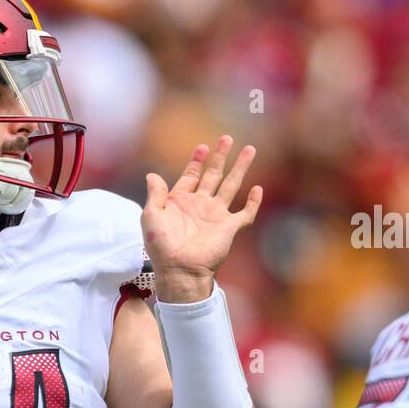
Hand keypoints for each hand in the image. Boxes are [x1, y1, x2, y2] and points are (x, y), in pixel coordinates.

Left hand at [142, 135, 262, 302]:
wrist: (179, 269)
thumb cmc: (161, 246)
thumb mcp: (151, 215)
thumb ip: (154, 194)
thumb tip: (152, 175)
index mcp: (180, 201)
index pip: (191, 176)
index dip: (196, 161)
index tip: (202, 147)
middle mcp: (200, 205)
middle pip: (213, 175)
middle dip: (220, 157)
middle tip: (227, 138)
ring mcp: (216, 215)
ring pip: (231, 185)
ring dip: (240, 168)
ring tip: (249, 149)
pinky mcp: (229, 227)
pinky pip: (245, 213)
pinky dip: (253, 202)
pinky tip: (257, 189)